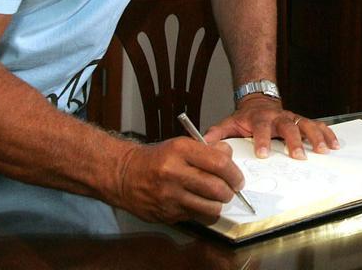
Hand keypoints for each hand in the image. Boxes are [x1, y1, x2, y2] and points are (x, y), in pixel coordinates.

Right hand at [110, 138, 242, 223]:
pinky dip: (201, 211)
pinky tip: (197, 203)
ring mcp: (169, 195)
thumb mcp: (180, 144)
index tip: (238, 179)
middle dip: (230, 191)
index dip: (234, 173)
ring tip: (216, 198)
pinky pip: (195, 216)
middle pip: (216, 187)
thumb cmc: (156, 158)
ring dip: (218, 204)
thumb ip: (207, 150)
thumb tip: (230, 157)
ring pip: (209, 207)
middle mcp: (174, 172)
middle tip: (231, 190)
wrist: (123, 174)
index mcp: (180, 150)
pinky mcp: (166, 213)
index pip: (219, 163)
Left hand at [203, 96, 338, 158]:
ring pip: (307, 125)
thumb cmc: (245, 118)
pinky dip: (327, 133)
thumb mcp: (229, 123)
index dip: (261, 140)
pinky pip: (318, 125)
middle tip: (299, 156)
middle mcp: (279, 117)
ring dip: (316, 137)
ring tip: (324, 150)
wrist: (259, 101)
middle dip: (294, 141)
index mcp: (260, 119)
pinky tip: (335, 144)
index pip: (260, 129)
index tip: (263, 154)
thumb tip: (204, 143)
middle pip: (288, 127)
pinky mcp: (303, 121)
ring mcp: (293, 118)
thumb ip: (218, 133)